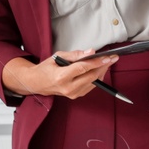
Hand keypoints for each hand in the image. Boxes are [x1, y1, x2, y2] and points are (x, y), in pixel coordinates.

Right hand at [2, 49, 119, 99]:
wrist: (37, 83)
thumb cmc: (46, 68)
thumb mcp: (58, 56)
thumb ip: (75, 54)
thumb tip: (90, 52)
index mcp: (61, 77)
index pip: (83, 68)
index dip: (97, 62)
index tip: (108, 57)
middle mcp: (68, 88)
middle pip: (91, 77)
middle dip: (104, 66)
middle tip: (112, 58)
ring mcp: (72, 94)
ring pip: (93, 83)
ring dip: (101, 72)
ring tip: (106, 62)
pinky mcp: (75, 96)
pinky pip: (90, 87)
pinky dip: (96, 78)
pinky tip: (99, 70)